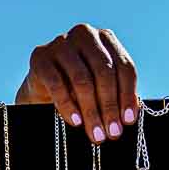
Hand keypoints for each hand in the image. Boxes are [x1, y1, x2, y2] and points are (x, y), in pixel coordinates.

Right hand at [17, 24, 137, 144]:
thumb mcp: (101, 90)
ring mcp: (61, 43)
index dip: (127, 95)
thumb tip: (128, 118)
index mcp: (105, 39)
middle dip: (109, 106)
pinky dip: (68, 105)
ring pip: (82, 79)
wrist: (43, 90)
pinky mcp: (40, 57)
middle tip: (112, 133)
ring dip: (91, 111)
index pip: (124, 66)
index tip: (128, 121)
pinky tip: (75, 122)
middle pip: (104, 71)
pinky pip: (57, 84)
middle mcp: (85, 34)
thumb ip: (117, 96)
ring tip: (96, 134)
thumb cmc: (79, 90)